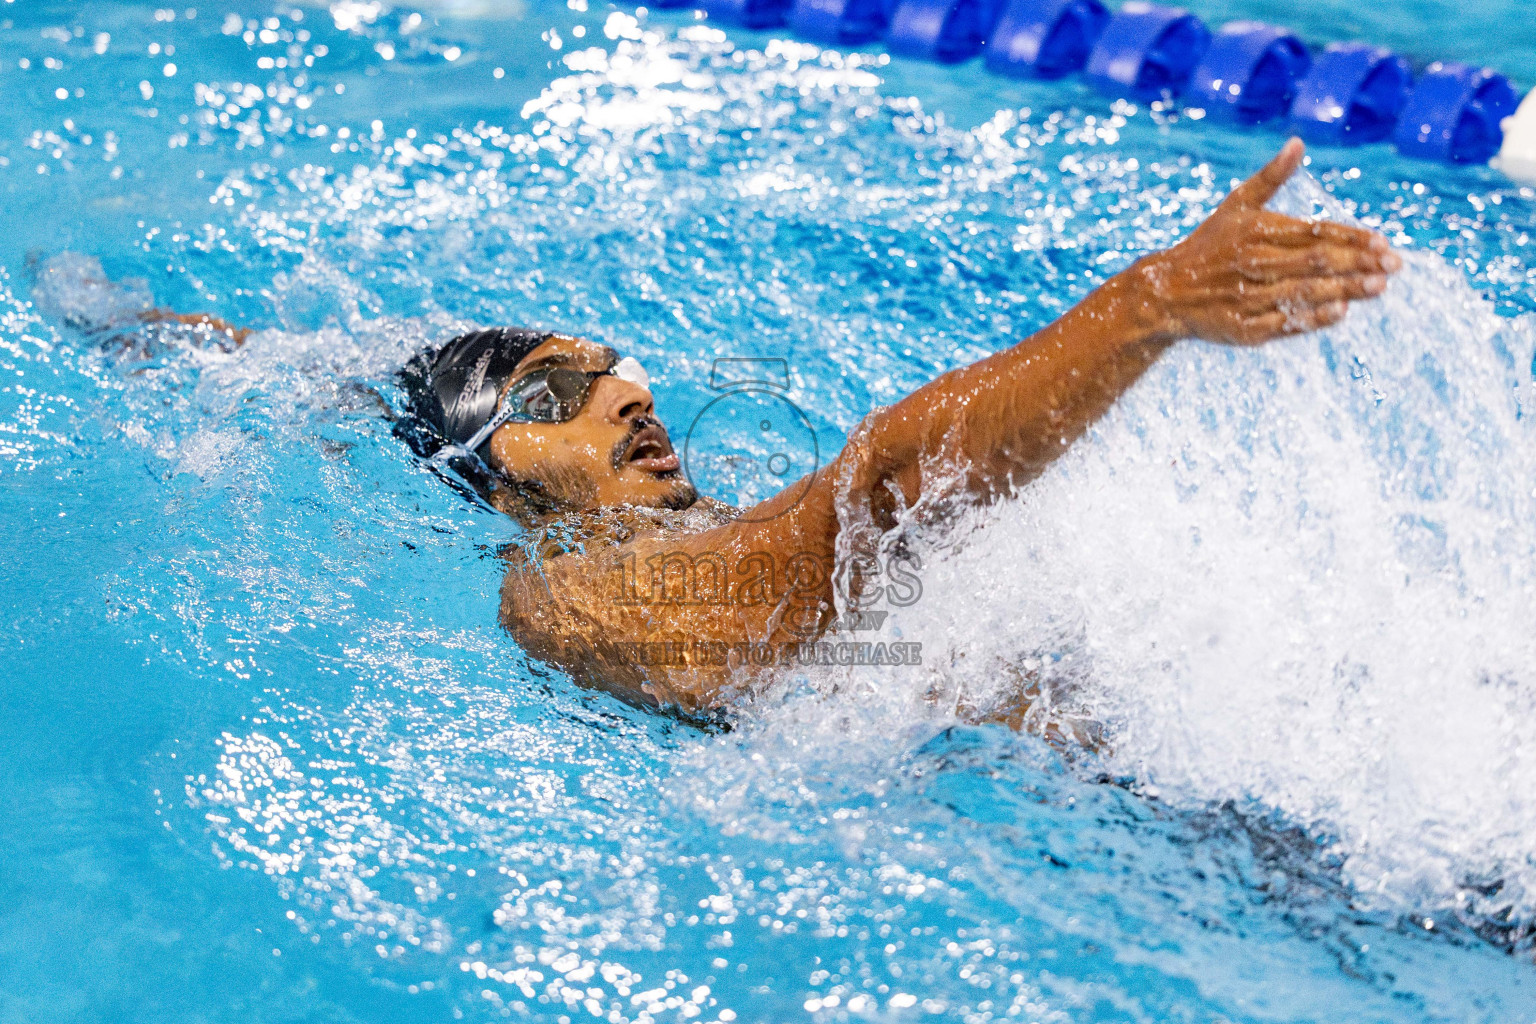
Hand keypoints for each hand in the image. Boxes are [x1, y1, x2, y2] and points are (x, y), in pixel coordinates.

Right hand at [1131, 138, 1401, 345]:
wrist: (1164, 293)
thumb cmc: (1208, 245)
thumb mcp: (1235, 206)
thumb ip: (1271, 177)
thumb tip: (1298, 144)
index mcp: (1254, 230)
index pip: (1313, 232)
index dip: (1351, 238)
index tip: (1383, 242)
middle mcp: (1251, 263)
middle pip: (1315, 262)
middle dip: (1358, 263)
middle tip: (1393, 266)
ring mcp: (1246, 298)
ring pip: (1304, 292)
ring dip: (1345, 289)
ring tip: (1379, 287)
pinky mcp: (1242, 328)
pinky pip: (1284, 323)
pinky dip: (1312, 318)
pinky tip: (1340, 311)